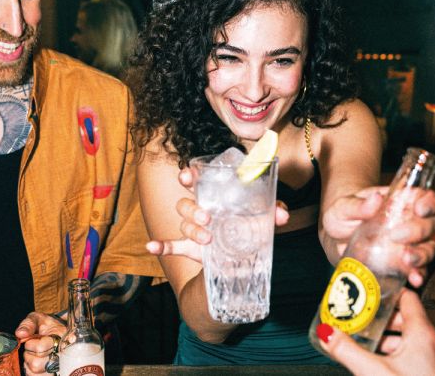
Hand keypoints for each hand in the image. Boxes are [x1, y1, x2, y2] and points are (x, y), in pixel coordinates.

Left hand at [15, 312, 66, 374]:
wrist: (55, 331)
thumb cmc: (45, 325)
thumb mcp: (37, 318)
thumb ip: (28, 324)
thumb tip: (20, 334)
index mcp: (60, 337)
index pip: (40, 348)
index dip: (30, 345)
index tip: (31, 339)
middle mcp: (62, 353)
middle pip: (37, 364)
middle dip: (29, 355)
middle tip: (32, 348)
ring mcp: (59, 365)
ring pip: (36, 372)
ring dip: (30, 363)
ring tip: (35, 355)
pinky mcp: (53, 372)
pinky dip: (32, 371)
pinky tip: (35, 362)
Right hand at [145, 167, 289, 261]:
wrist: (244, 259)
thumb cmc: (251, 226)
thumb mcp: (264, 218)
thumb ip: (273, 211)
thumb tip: (282, 215)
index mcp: (215, 196)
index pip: (197, 180)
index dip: (189, 175)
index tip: (189, 176)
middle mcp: (201, 210)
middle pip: (186, 202)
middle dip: (193, 208)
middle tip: (207, 217)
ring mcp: (194, 229)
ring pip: (183, 223)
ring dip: (191, 229)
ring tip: (207, 238)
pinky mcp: (190, 248)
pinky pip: (171, 245)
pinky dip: (161, 246)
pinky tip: (152, 246)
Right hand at [316, 290, 434, 375]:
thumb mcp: (372, 372)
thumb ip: (347, 351)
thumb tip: (328, 334)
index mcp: (423, 335)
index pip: (408, 298)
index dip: (389, 293)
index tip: (371, 294)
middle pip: (408, 320)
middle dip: (383, 321)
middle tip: (363, 323)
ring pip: (415, 341)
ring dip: (392, 341)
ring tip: (371, 348)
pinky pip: (421, 358)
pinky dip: (403, 357)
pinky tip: (387, 369)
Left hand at [322, 186, 434, 286]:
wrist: (334, 239)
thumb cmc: (342, 215)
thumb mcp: (343, 207)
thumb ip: (358, 205)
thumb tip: (375, 199)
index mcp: (399, 202)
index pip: (424, 197)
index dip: (428, 202)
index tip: (420, 210)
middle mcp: (409, 222)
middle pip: (430, 224)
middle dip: (419, 231)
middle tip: (397, 237)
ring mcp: (408, 244)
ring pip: (428, 248)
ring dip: (422, 255)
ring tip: (406, 260)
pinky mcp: (402, 264)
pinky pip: (418, 270)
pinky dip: (418, 275)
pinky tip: (413, 279)